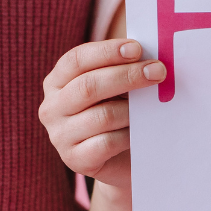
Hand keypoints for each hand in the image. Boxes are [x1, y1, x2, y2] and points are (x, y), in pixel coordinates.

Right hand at [39, 39, 166, 190]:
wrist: (119, 163)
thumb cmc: (119, 118)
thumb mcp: (117, 91)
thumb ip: (124, 72)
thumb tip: (150, 58)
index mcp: (57, 82)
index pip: (77, 60)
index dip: (107, 52)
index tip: (136, 48)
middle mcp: (52, 108)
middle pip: (89, 86)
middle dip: (127, 76)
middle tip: (158, 71)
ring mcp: (60, 136)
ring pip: (101, 116)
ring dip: (133, 109)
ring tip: (154, 106)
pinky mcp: (75, 160)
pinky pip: (107, 143)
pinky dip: (129, 135)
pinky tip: (142, 132)